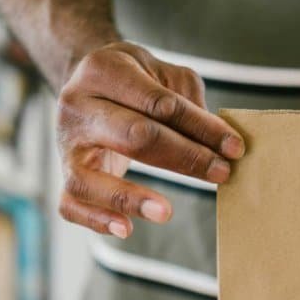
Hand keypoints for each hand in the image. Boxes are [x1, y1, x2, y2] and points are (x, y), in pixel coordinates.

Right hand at [55, 42, 244, 237]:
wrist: (85, 83)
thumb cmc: (131, 80)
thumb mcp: (158, 71)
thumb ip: (186, 98)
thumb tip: (214, 141)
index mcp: (103, 70)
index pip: (159, 104)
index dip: (201, 127)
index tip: (234, 148)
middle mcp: (77, 106)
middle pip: (134, 136)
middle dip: (184, 157)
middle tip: (221, 174)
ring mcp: (66, 144)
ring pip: (90, 178)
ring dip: (130, 197)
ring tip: (167, 211)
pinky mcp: (64, 175)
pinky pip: (71, 205)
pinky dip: (96, 220)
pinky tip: (127, 229)